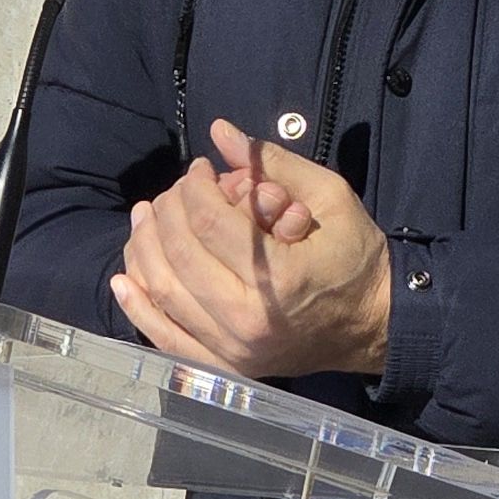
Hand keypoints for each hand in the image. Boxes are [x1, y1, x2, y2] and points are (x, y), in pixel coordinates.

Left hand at [109, 119, 387, 378]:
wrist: (375, 324)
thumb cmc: (356, 257)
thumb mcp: (330, 197)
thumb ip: (273, 163)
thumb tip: (220, 132)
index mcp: (279, 277)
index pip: (210, 222)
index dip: (195, 186)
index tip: (200, 169)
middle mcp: (249, 320)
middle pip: (180, 256)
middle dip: (167, 212)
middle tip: (173, 192)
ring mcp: (233, 350)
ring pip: (164, 293)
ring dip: (143, 250)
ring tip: (143, 218)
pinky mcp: (225, 366)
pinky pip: (167, 338)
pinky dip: (139, 307)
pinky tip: (124, 279)